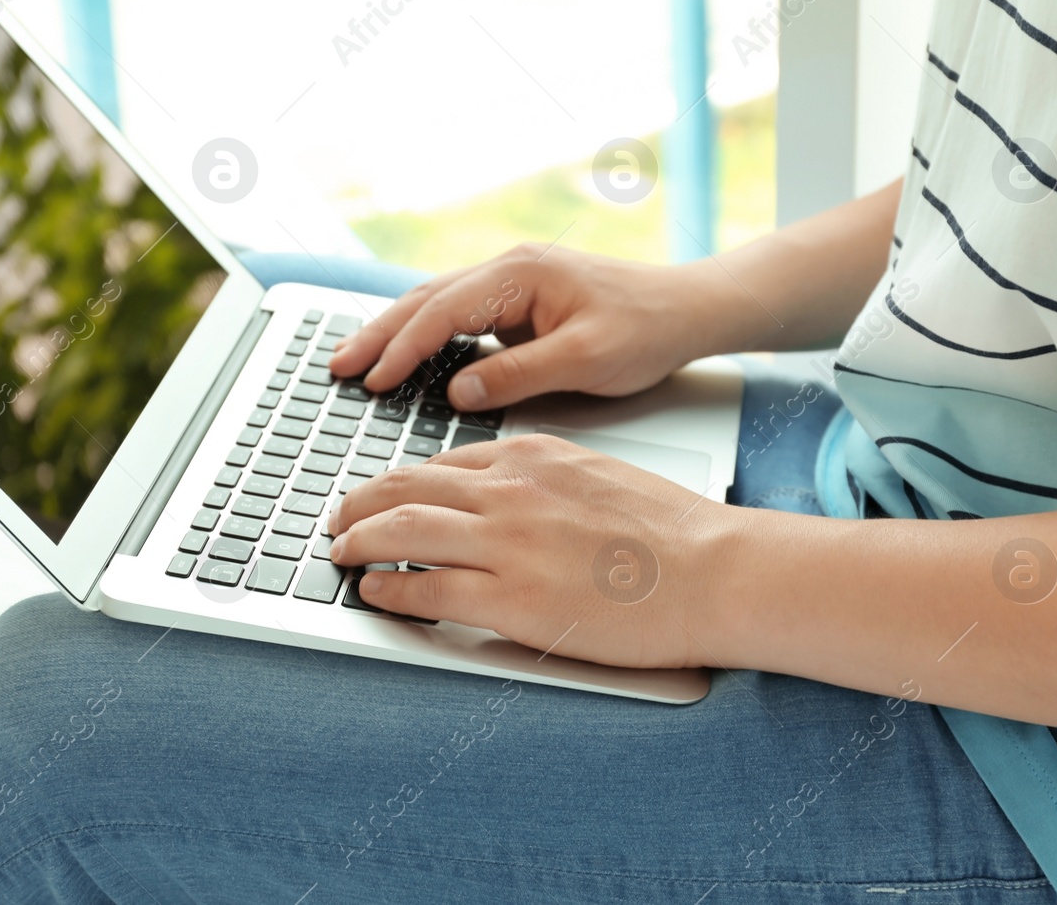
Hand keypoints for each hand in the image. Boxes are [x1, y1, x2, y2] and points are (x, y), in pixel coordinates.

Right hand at [326, 244, 710, 411]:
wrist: (685, 310)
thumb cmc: (645, 330)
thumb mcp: (585, 359)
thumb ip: (518, 373)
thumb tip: (460, 391)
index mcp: (520, 274)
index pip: (443, 311)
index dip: (402, 348)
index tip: (373, 380)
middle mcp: (508, 270)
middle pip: (425, 299)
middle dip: (377, 334)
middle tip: (337, 367)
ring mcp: (510, 283)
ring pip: (434, 303)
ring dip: (392, 332)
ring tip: (354, 362)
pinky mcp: (515, 301)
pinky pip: (455, 314)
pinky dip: (422, 334)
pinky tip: (402, 356)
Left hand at [329, 434, 732, 669]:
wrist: (717, 570)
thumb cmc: (673, 534)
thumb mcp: (598, 476)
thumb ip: (543, 480)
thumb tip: (504, 497)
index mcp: (533, 457)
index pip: (442, 462)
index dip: (400, 481)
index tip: (382, 495)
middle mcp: (511, 491)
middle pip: (406, 486)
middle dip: (360, 502)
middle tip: (340, 519)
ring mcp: (507, 544)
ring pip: (402, 529)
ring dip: (359, 541)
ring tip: (342, 552)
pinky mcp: (511, 599)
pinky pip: (425, 587)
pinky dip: (389, 587)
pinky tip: (376, 591)